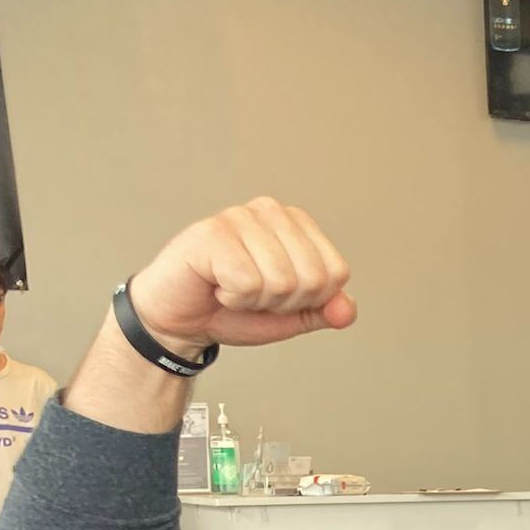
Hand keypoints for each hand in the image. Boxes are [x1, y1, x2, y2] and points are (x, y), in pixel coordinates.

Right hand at [129, 197, 356, 357]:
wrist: (181, 318)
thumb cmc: (231, 308)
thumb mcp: (290, 315)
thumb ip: (323, 310)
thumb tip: (347, 309)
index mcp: (296, 224)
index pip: (335, 274)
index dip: (309, 300)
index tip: (276, 295)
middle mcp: (271, 211)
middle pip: (313, 279)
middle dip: (283, 303)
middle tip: (251, 293)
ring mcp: (241, 217)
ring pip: (281, 282)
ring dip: (254, 301)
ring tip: (231, 288)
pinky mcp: (213, 233)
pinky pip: (248, 284)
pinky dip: (231, 298)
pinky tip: (215, 284)